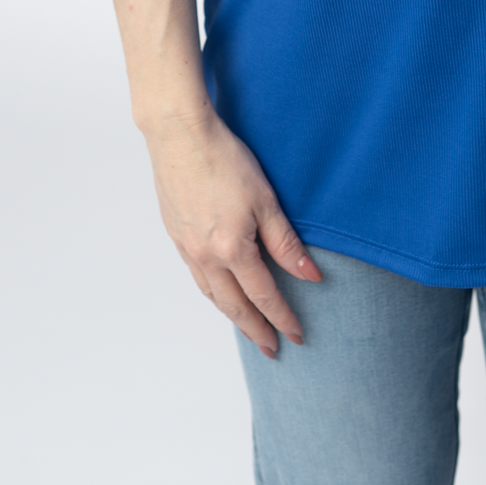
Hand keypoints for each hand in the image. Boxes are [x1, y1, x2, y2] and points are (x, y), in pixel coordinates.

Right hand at [144, 111, 322, 355]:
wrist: (179, 135)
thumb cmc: (224, 159)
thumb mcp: (265, 200)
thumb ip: (286, 242)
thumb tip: (310, 276)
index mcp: (231, 250)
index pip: (263, 295)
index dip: (282, 317)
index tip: (296, 335)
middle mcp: (205, 257)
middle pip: (234, 305)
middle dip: (255, 330)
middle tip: (272, 349)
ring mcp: (186, 248)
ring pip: (211, 295)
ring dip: (232, 315)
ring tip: (248, 328)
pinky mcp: (175, 234)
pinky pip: (196, 277)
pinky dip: (211, 293)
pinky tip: (218, 291)